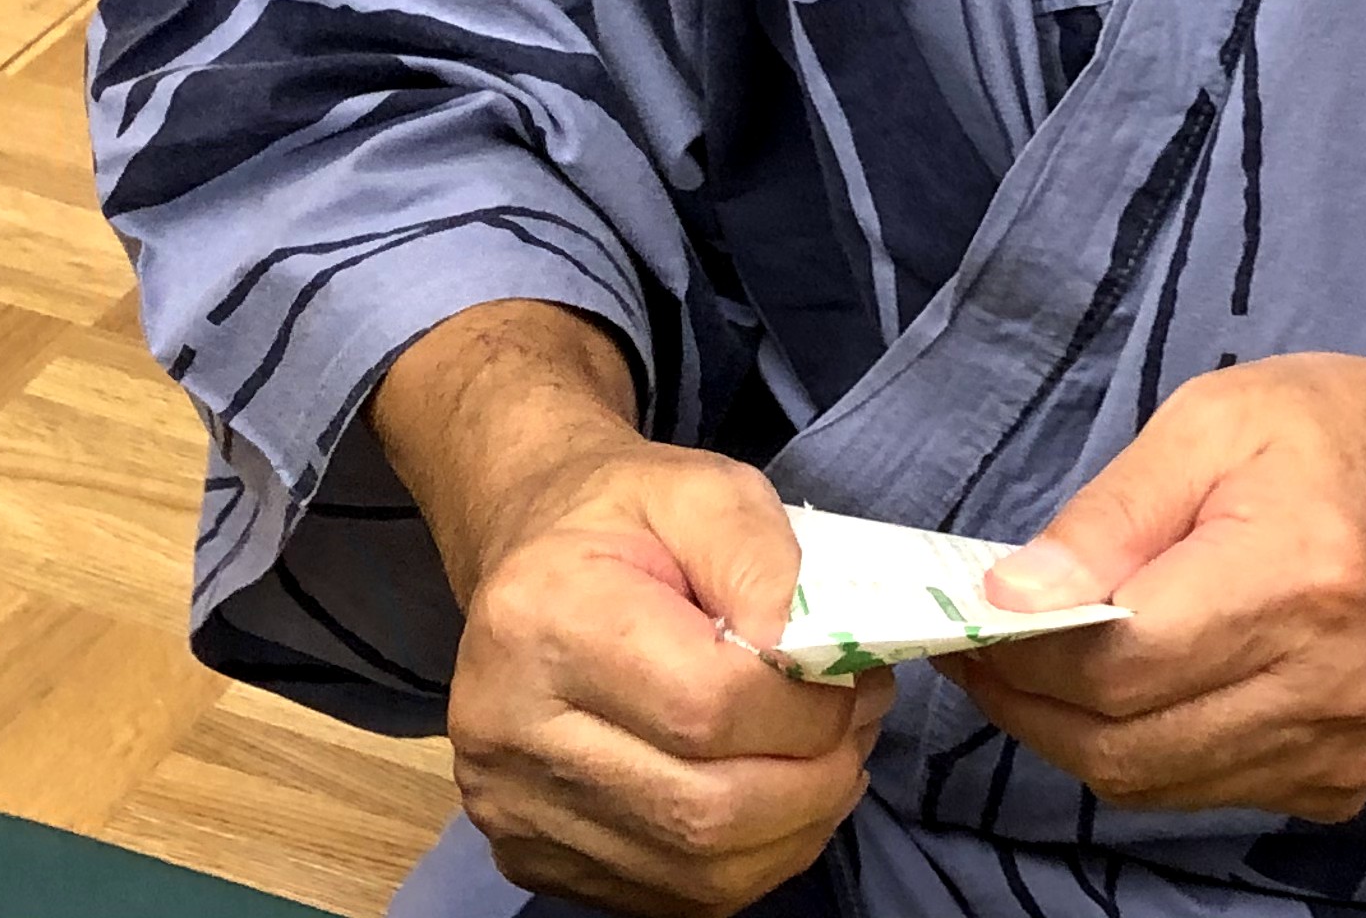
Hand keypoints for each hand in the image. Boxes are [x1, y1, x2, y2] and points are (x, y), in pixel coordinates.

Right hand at [376, 305, 889, 917]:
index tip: (856, 676)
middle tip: (860, 726)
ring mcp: (513, 807)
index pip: (707, 707)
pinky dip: (749, 861)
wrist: (531, 562)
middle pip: (704, 810)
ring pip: (697, 872)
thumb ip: (762, 557)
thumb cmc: (624, 520)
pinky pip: (673, 898)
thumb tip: (811, 653)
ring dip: (794, 828)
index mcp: (541, 619)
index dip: (808, 708)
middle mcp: (506, 727)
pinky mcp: (531, 858)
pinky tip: (775, 801)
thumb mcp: (703, 488)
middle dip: (815, 779)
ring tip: (829, 762)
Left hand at [936, 352, 1365, 820]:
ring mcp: (1343, 747)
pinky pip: (1199, 790)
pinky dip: (1140, 749)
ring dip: (1073, 733)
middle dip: (1028, 703)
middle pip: (1124, 744)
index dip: (1021, 653)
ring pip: (1151, 782)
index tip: (963, 619)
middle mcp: (1330, 683)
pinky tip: (1125, 689)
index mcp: (1299, 578)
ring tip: (1036, 663)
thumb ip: (1105, 519)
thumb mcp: (1206, 422)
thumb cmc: (1330, 431)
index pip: (1119, 664)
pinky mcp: (1341, 781)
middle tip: (979, 648)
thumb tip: (1008, 598)